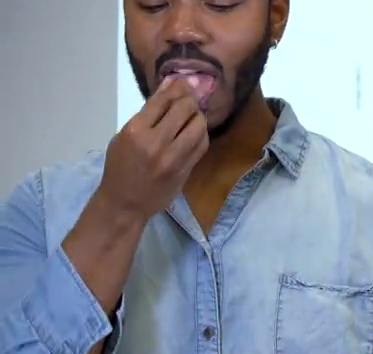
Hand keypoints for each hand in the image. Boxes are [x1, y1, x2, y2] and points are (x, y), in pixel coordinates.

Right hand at [98, 76, 208, 220]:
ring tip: (194, 113)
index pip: (162, 101)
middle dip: (189, 99)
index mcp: (136, 131)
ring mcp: (174, 157)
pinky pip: (201, 145)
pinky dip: (201, 133)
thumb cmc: (120, 166)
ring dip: (198, 115)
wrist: (126, 201)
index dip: (175, 88)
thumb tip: (167, 90)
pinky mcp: (186, 169)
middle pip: (183, 110)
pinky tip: (196, 130)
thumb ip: (147, 115)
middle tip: (190, 96)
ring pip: (198, 126)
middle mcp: (156, 142)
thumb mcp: (124, 136)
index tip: (182, 82)